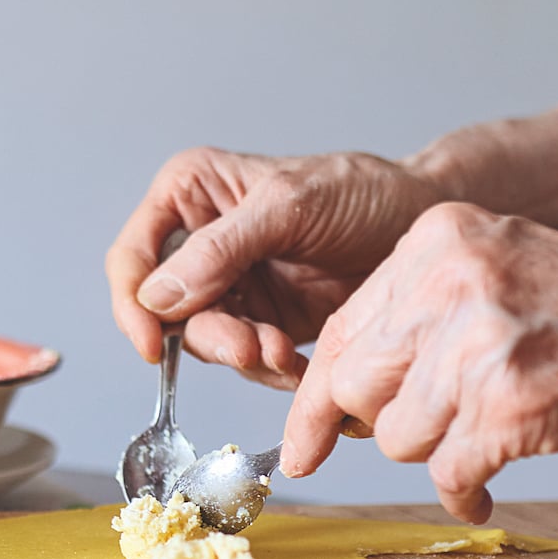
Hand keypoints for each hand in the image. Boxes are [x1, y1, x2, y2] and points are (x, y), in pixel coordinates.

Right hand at [105, 148, 442, 388]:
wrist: (424, 224)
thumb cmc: (365, 191)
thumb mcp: (289, 206)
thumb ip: (222, 248)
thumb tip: (160, 295)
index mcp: (192, 194)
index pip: (134, 257)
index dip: (133, 305)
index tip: (153, 344)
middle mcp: (202, 241)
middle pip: (167, 311)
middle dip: (208, 337)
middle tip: (250, 347)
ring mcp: (233, 284)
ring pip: (205, 341)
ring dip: (241, 355)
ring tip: (283, 351)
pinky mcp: (264, 319)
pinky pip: (244, 358)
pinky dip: (266, 367)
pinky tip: (297, 358)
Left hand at [282, 203, 557, 521]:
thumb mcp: (502, 271)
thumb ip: (422, 313)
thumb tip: (344, 392)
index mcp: (436, 240)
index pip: (339, 331)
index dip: (315, 399)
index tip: (303, 444)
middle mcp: (448, 281)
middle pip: (355, 386)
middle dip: (383, 426)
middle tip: (438, 429)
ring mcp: (478, 342)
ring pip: (397, 437)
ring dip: (437, 454)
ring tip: (492, 433)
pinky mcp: (510, 404)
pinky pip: (447, 474)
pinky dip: (466, 490)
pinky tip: (494, 481)